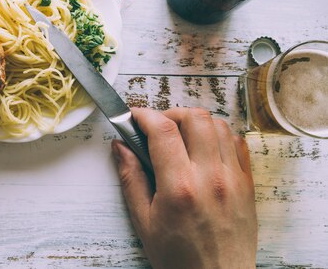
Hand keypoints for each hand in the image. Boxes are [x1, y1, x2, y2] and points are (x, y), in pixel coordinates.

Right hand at [112, 108, 256, 268]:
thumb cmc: (179, 257)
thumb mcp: (143, 221)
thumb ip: (131, 178)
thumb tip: (120, 146)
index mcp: (179, 187)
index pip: (163, 130)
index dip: (144, 115)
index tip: (134, 116)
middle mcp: (210, 177)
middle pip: (195, 118)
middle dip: (171, 114)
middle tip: (157, 127)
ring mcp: (233, 179)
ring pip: (218, 125)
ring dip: (195, 123)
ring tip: (180, 138)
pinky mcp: (247, 184)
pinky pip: (237, 143)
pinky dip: (219, 136)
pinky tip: (204, 149)